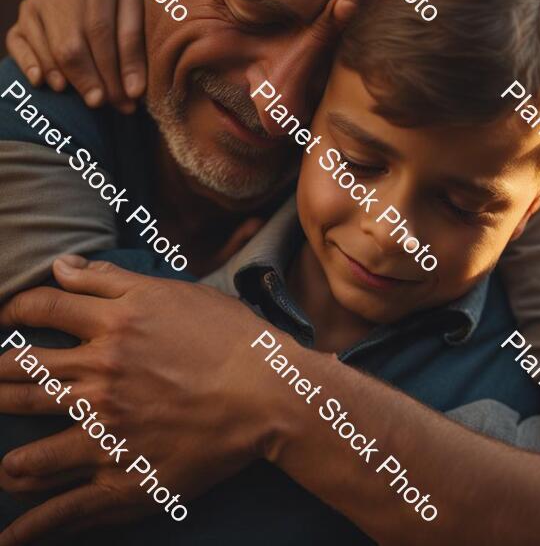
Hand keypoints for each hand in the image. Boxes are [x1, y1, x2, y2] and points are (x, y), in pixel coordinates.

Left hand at [0, 257, 281, 543]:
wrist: (270, 392)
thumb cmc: (230, 337)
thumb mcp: (176, 293)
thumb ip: (112, 278)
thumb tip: (62, 264)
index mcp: (114, 326)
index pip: (40, 310)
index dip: (15, 310)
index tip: (8, 316)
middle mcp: (100, 377)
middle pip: (18, 376)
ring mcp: (108, 432)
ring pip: (28, 450)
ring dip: (8, 456)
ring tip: (6, 461)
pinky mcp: (124, 477)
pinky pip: (63, 510)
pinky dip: (30, 525)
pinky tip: (11, 534)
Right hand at [5, 0, 145, 112]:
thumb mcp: (144, 3)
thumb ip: (138, 41)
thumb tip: (134, 90)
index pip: (103, 28)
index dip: (119, 65)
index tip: (133, 94)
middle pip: (74, 41)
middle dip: (95, 78)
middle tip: (113, 103)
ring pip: (52, 44)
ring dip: (71, 78)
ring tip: (93, 100)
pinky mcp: (28, 10)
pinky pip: (19, 38)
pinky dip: (30, 62)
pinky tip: (43, 83)